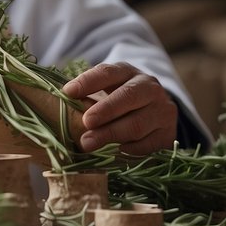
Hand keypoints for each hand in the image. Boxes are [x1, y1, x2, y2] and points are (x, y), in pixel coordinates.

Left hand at [62, 62, 176, 154]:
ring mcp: (162, 110)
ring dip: (111, 134)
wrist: (155, 113)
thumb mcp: (104, 92)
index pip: (108, 72)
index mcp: (128, 73)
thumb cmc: (118, 102)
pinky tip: (113, 153)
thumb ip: (85, 97)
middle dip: (105, 110)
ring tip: (88, 144)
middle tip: (86, 122)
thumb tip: (58, 105)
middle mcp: (149, 88)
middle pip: (128, 96)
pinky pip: (148, 144)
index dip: (88, 81)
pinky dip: (129, 150)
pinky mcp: (168, 134)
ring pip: (138, 123)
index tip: (68, 92)